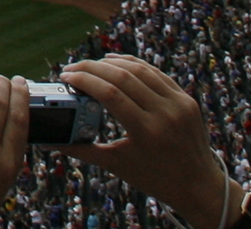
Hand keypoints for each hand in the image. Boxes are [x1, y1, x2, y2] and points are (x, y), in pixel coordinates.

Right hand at [59, 56, 240, 228]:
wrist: (200, 187)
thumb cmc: (155, 178)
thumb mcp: (117, 166)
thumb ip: (82, 150)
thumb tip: (49, 141)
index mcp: (147, 132)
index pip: (110, 94)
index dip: (84, 80)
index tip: (66, 76)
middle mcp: (166, 114)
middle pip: (123, 76)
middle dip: (92, 68)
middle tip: (72, 68)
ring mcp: (180, 104)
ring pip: (140, 69)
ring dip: (111, 62)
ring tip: (90, 64)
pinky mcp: (187, 100)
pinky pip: (157, 74)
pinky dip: (134, 65)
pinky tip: (116, 63)